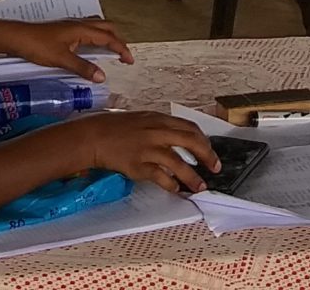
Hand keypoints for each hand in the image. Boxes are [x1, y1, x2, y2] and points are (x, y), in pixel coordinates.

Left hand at [0, 19, 134, 82]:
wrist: (16, 37)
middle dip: (117, 40)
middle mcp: (78, 24)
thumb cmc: (36, 45)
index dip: (121, 48)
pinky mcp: (63, 30)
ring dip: (106, 37)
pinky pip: (86, 30)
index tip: (129, 60)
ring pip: (96, 26)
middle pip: (106, 27)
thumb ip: (83, 68)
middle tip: (122, 55)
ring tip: (109, 51)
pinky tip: (88, 49)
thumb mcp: (62, 59)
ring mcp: (70, 25)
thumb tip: (102, 76)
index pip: (108, 37)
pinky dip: (94, 37)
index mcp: (81, 29)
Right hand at [53, 111, 215, 192]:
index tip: (210, 151)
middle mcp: (156, 132)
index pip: (190, 128)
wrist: (94, 137)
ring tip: (200, 187)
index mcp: (159, 119)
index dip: (204, 141)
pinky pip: (160, 176)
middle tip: (215, 168)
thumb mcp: (142, 120)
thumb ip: (160, 128)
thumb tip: (179, 139)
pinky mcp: (138, 165)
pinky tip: (176, 189)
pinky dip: (171, 184)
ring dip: (192, 177)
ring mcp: (147, 149)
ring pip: (178, 163)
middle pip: (190, 142)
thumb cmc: (116, 128)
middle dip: (207, 156)